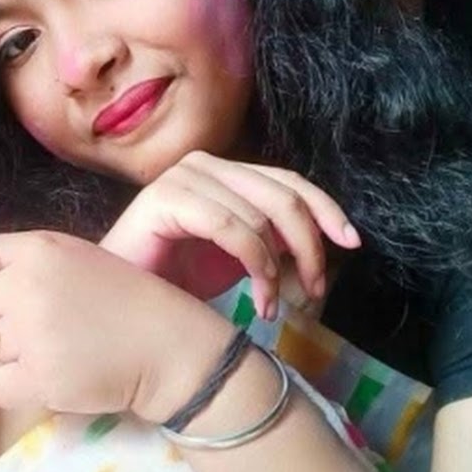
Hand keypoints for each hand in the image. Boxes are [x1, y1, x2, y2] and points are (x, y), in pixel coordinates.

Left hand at [0, 230, 229, 420]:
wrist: (166, 345)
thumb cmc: (123, 299)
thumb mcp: (74, 259)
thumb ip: (22, 266)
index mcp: (36, 248)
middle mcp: (26, 284)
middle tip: (15, 333)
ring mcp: (31, 331)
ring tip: (40, 353)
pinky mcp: (39, 376)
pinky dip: (15, 388)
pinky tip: (49, 376)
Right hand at [99, 151, 360, 318]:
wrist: (119, 299)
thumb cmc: (175, 280)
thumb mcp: (239, 256)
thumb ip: (274, 240)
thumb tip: (323, 243)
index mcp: (224, 172)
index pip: (289, 181)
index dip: (326, 209)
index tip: (351, 243)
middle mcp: (204, 165)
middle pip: (282, 196)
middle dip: (309, 247)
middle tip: (314, 292)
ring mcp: (182, 177)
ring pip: (261, 216)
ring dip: (280, 270)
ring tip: (274, 307)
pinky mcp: (165, 198)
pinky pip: (231, 227)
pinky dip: (256, 267)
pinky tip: (259, 302)